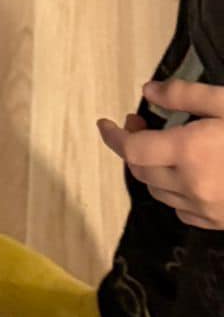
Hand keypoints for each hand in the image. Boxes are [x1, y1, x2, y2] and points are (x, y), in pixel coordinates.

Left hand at [99, 80, 223, 228]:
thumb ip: (184, 96)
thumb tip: (148, 92)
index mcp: (189, 152)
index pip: (133, 151)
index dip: (113, 136)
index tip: (104, 122)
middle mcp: (192, 186)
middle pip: (142, 172)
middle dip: (133, 148)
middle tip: (140, 123)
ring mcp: (208, 211)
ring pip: (160, 193)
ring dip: (152, 169)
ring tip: (161, 145)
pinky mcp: (221, 224)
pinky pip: (183, 212)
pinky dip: (174, 192)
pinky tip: (185, 174)